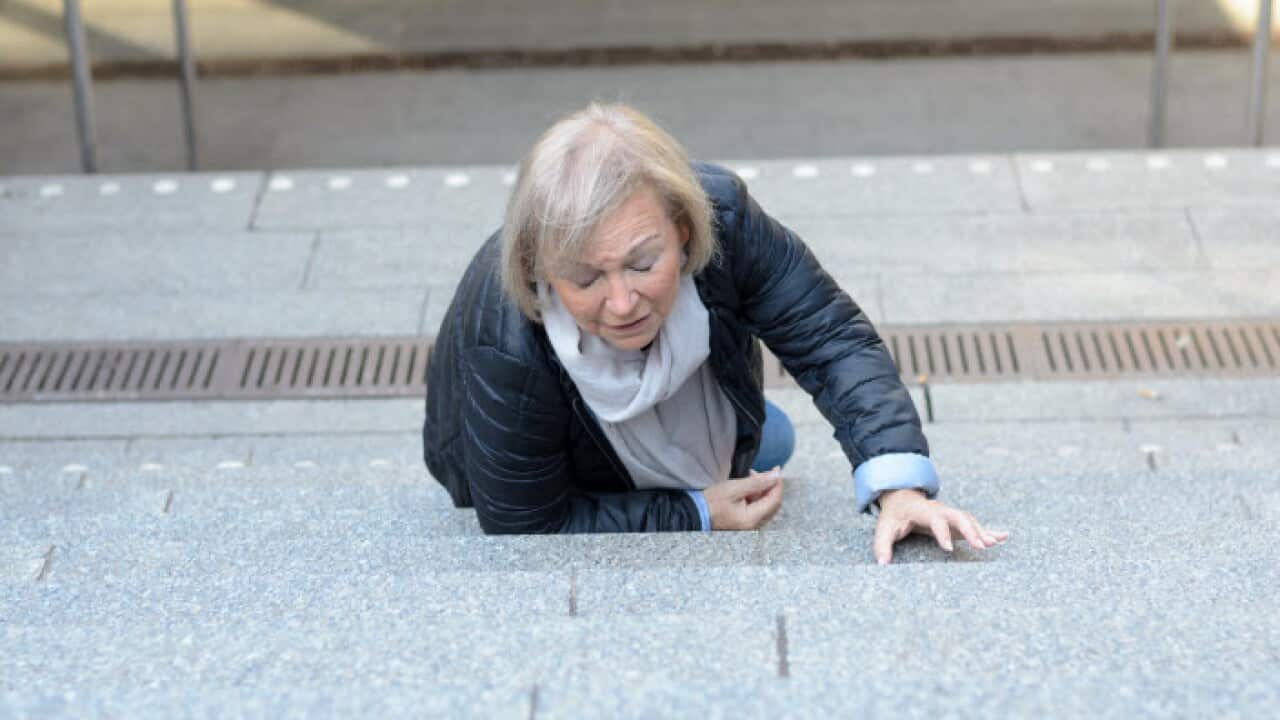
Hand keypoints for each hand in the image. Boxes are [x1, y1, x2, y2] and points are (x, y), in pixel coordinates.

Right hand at [703, 466, 783, 529]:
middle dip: (771, 486)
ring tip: (750, 476)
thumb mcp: (734, 488)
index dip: (777, 483)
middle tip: (764, 472)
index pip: (774, 500)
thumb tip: (775, 476)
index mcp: (752, 518)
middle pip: (772, 504)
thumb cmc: (712, 501)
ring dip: (762, 490)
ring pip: (765, 506)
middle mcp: (754, 525)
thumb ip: (757, 482)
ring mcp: (749, 526)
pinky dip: (756, 496)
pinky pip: (757, 509)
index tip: (776, 469)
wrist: (695, 513)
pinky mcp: (744, 523)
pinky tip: (747, 487)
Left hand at [872, 488, 1008, 564]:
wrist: (902, 497)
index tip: (948, 549)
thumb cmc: (894, 516)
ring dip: (982, 531)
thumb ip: (882, 545)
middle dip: (970, 530)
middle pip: (959, 517)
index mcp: (922, 511)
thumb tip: (882, 565)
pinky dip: (989, 530)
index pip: (935, 520)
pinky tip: (1003, 536)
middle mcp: (940, 510)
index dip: (942, 533)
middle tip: (981, 546)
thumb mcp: (883, 528)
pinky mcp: (956, 522)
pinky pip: (974, 525)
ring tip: (993, 544)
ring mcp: (950, 515)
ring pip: (969, 520)